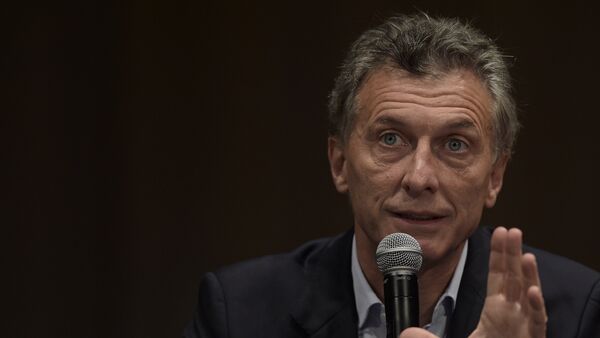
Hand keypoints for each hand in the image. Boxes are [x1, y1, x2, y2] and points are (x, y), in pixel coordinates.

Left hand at [399, 227, 546, 337]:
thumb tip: (406, 332)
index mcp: (495, 313)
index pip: (497, 278)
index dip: (498, 255)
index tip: (498, 232)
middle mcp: (511, 316)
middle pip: (514, 279)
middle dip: (513, 255)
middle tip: (511, 231)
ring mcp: (523, 327)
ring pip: (529, 297)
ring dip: (528, 275)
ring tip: (526, 255)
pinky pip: (537, 322)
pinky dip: (536, 307)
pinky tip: (533, 291)